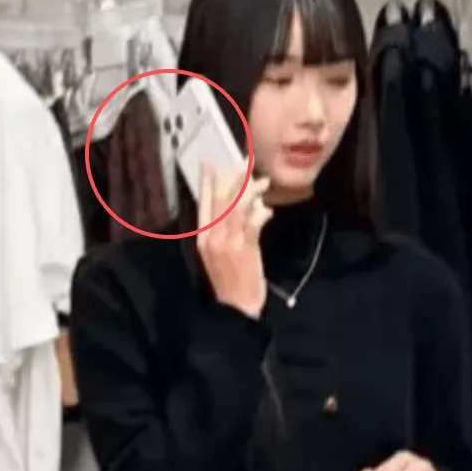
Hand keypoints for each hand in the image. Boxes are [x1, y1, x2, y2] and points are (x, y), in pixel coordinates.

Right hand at [196, 161, 272, 319]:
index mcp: (203, 238)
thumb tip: (251, 206)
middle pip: (222, 201)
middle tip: (246, 162)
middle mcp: (213, 238)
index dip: (207, 181)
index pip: (204, 203)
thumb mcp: (223, 255)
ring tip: (263, 181)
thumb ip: (233, 231)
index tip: (209, 161)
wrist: (236, 308)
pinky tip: (268, 210)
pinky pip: (252, 224)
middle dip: (234, 179)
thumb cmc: (232, 283)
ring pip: (238, 208)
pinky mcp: (245, 250)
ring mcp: (228, 243)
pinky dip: (261, 214)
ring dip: (251, 192)